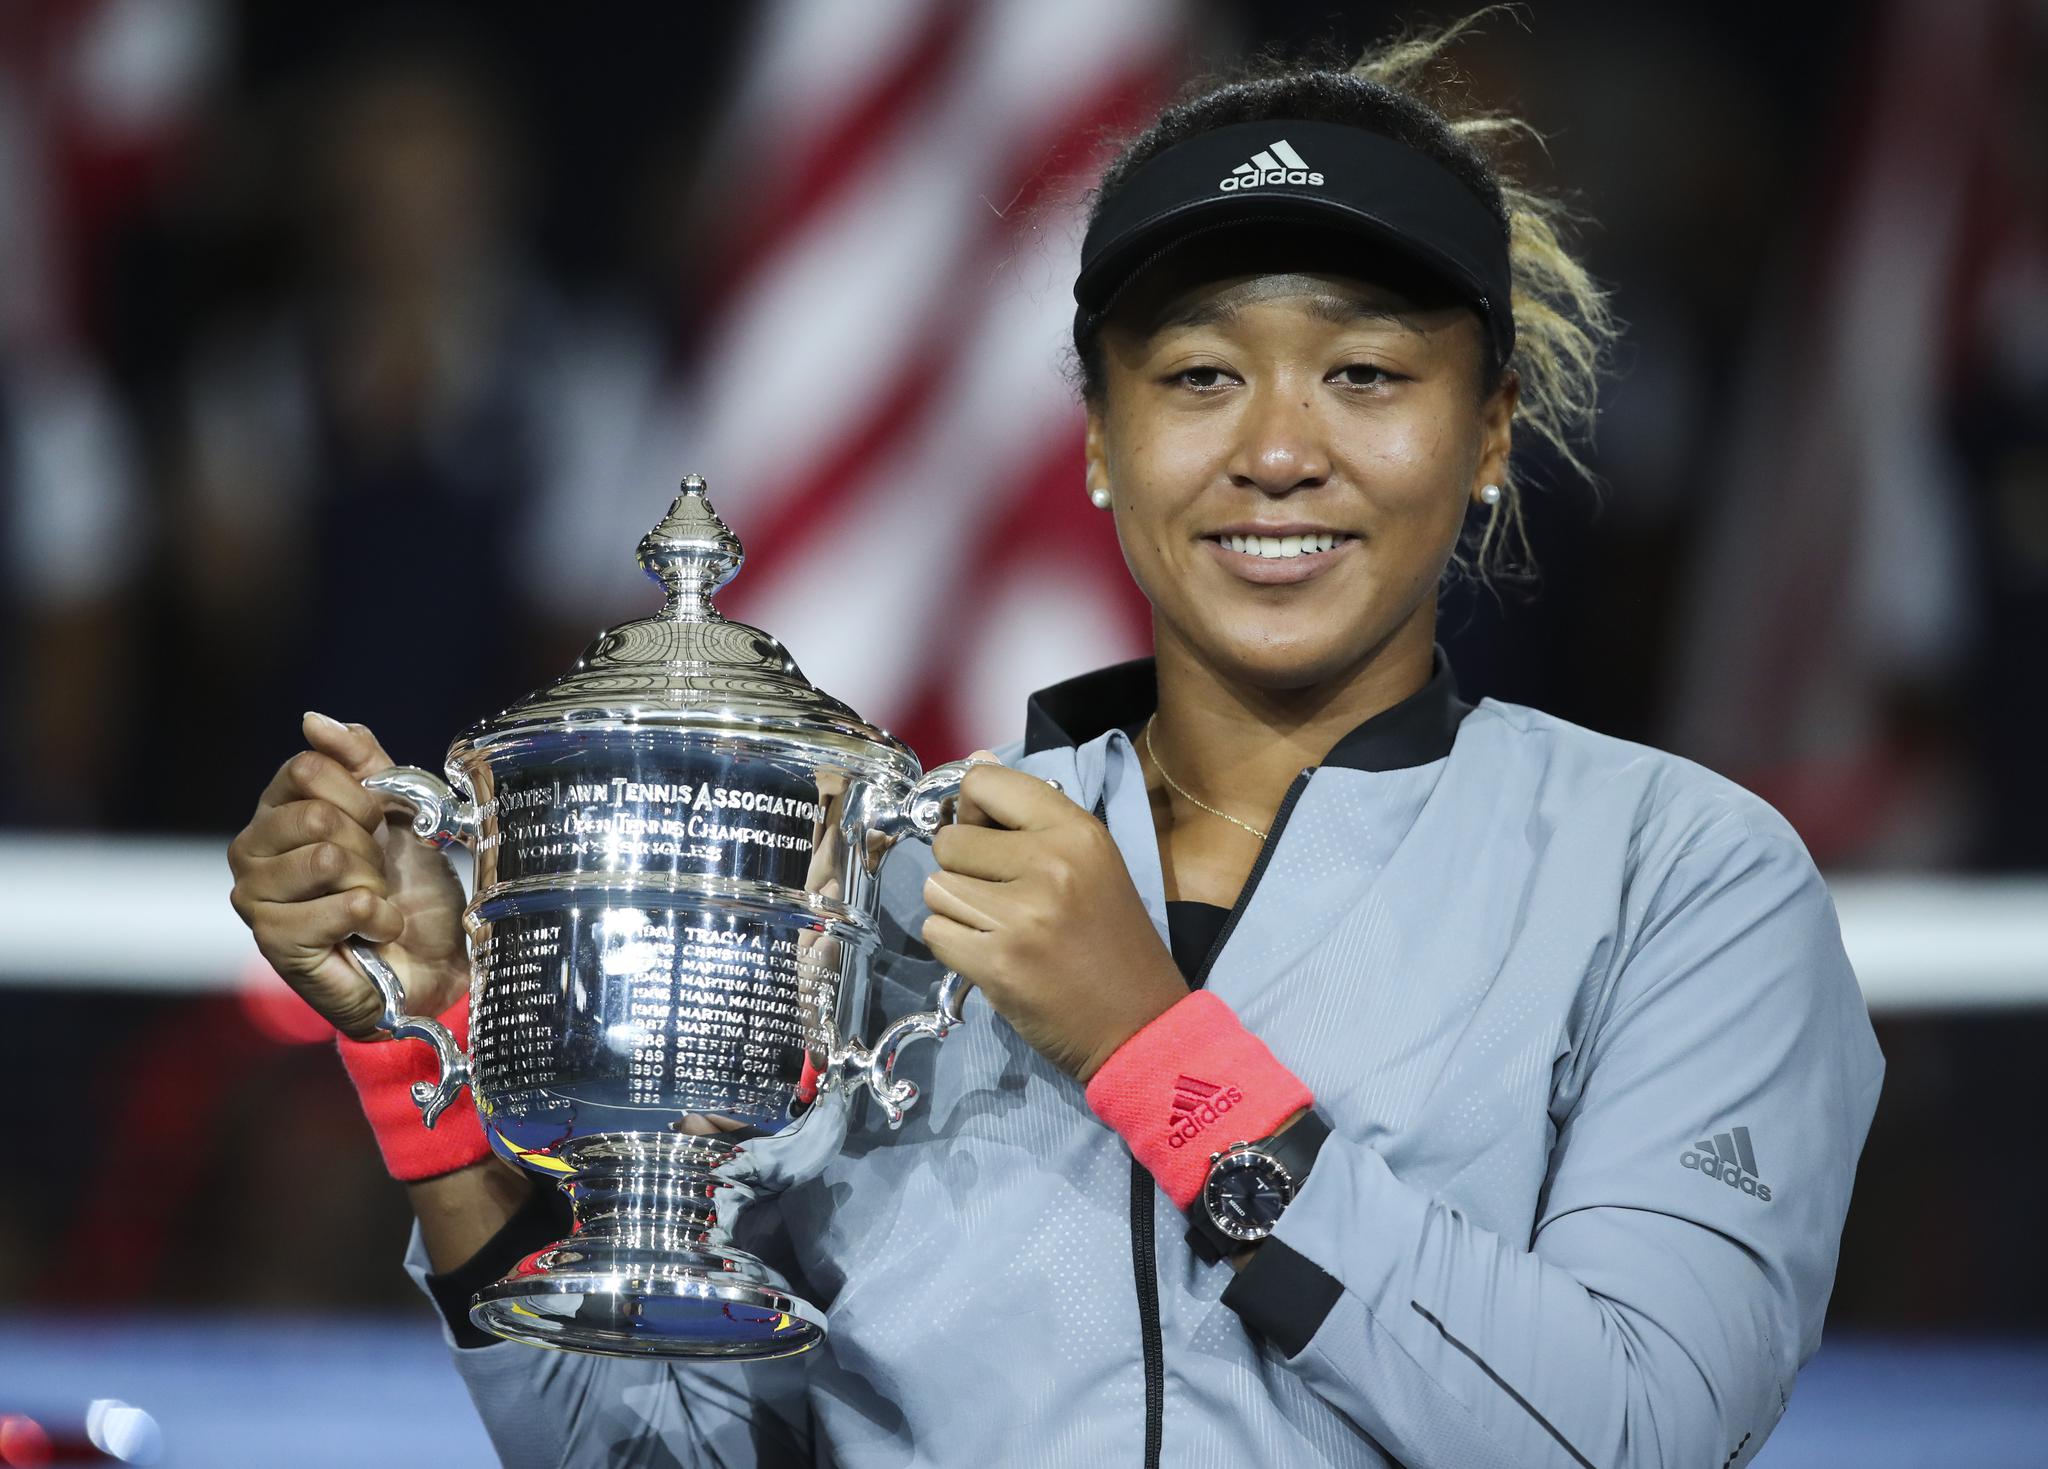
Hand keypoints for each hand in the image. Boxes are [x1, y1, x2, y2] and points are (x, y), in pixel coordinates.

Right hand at [228, 713, 469, 1039]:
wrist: (430, 963)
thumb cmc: (409, 889)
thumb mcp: (398, 812)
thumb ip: (362, 762)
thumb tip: (313, 720)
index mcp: (276, 810)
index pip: (307, 768)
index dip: (362, 796)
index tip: (381, 826)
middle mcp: (251, 850)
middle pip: (317, 813)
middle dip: (369, 846)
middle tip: (376, 875)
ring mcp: (255, 898)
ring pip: (327, 857)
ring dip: (372, 885)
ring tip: (371, 904)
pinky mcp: (274, 942)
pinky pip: (344, 906)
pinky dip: (378, 920)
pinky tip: (372, 935)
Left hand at [920, 752, 1187, 1081]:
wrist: (1138, 1023)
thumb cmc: (1111, 940)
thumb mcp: (1089, 863)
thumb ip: (1030, 816)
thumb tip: (975, 761)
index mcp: (1076, 832)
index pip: (984, 783)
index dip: (972, 810)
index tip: (987, 838)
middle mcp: (1050, 864)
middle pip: (949, 842)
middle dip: (962, 869)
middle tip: (1001, 897)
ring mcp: (1021, 915)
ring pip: (936, 888)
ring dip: (955, 910)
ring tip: (998, 928)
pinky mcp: (997, 963)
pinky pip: (935, 932)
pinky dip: (953, 945)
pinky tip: (991, 955)